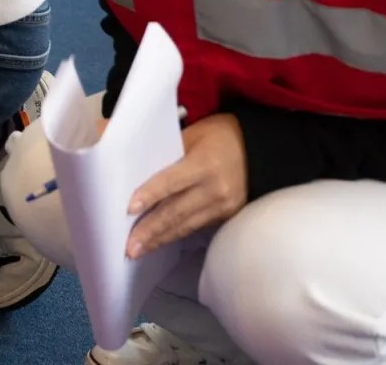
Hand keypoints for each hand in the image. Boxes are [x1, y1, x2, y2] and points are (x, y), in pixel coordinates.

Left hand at [126, 113, 248, 257]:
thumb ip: (164, 151)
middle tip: (128, 247)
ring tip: (138, 251)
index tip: (129, 210)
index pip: (171, 182)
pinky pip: (196, 227)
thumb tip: (126, 158)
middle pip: (176, 212)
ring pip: (185, 225)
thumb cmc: (219, 136)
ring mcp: (224, 206)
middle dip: (150, 231)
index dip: (149, 196)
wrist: (259, 150)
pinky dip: (175, 234)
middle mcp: (215, 189)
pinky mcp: (227, 217)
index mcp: (204, 164)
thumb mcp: (192, 134)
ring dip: (159, 239)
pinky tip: (159, 242)